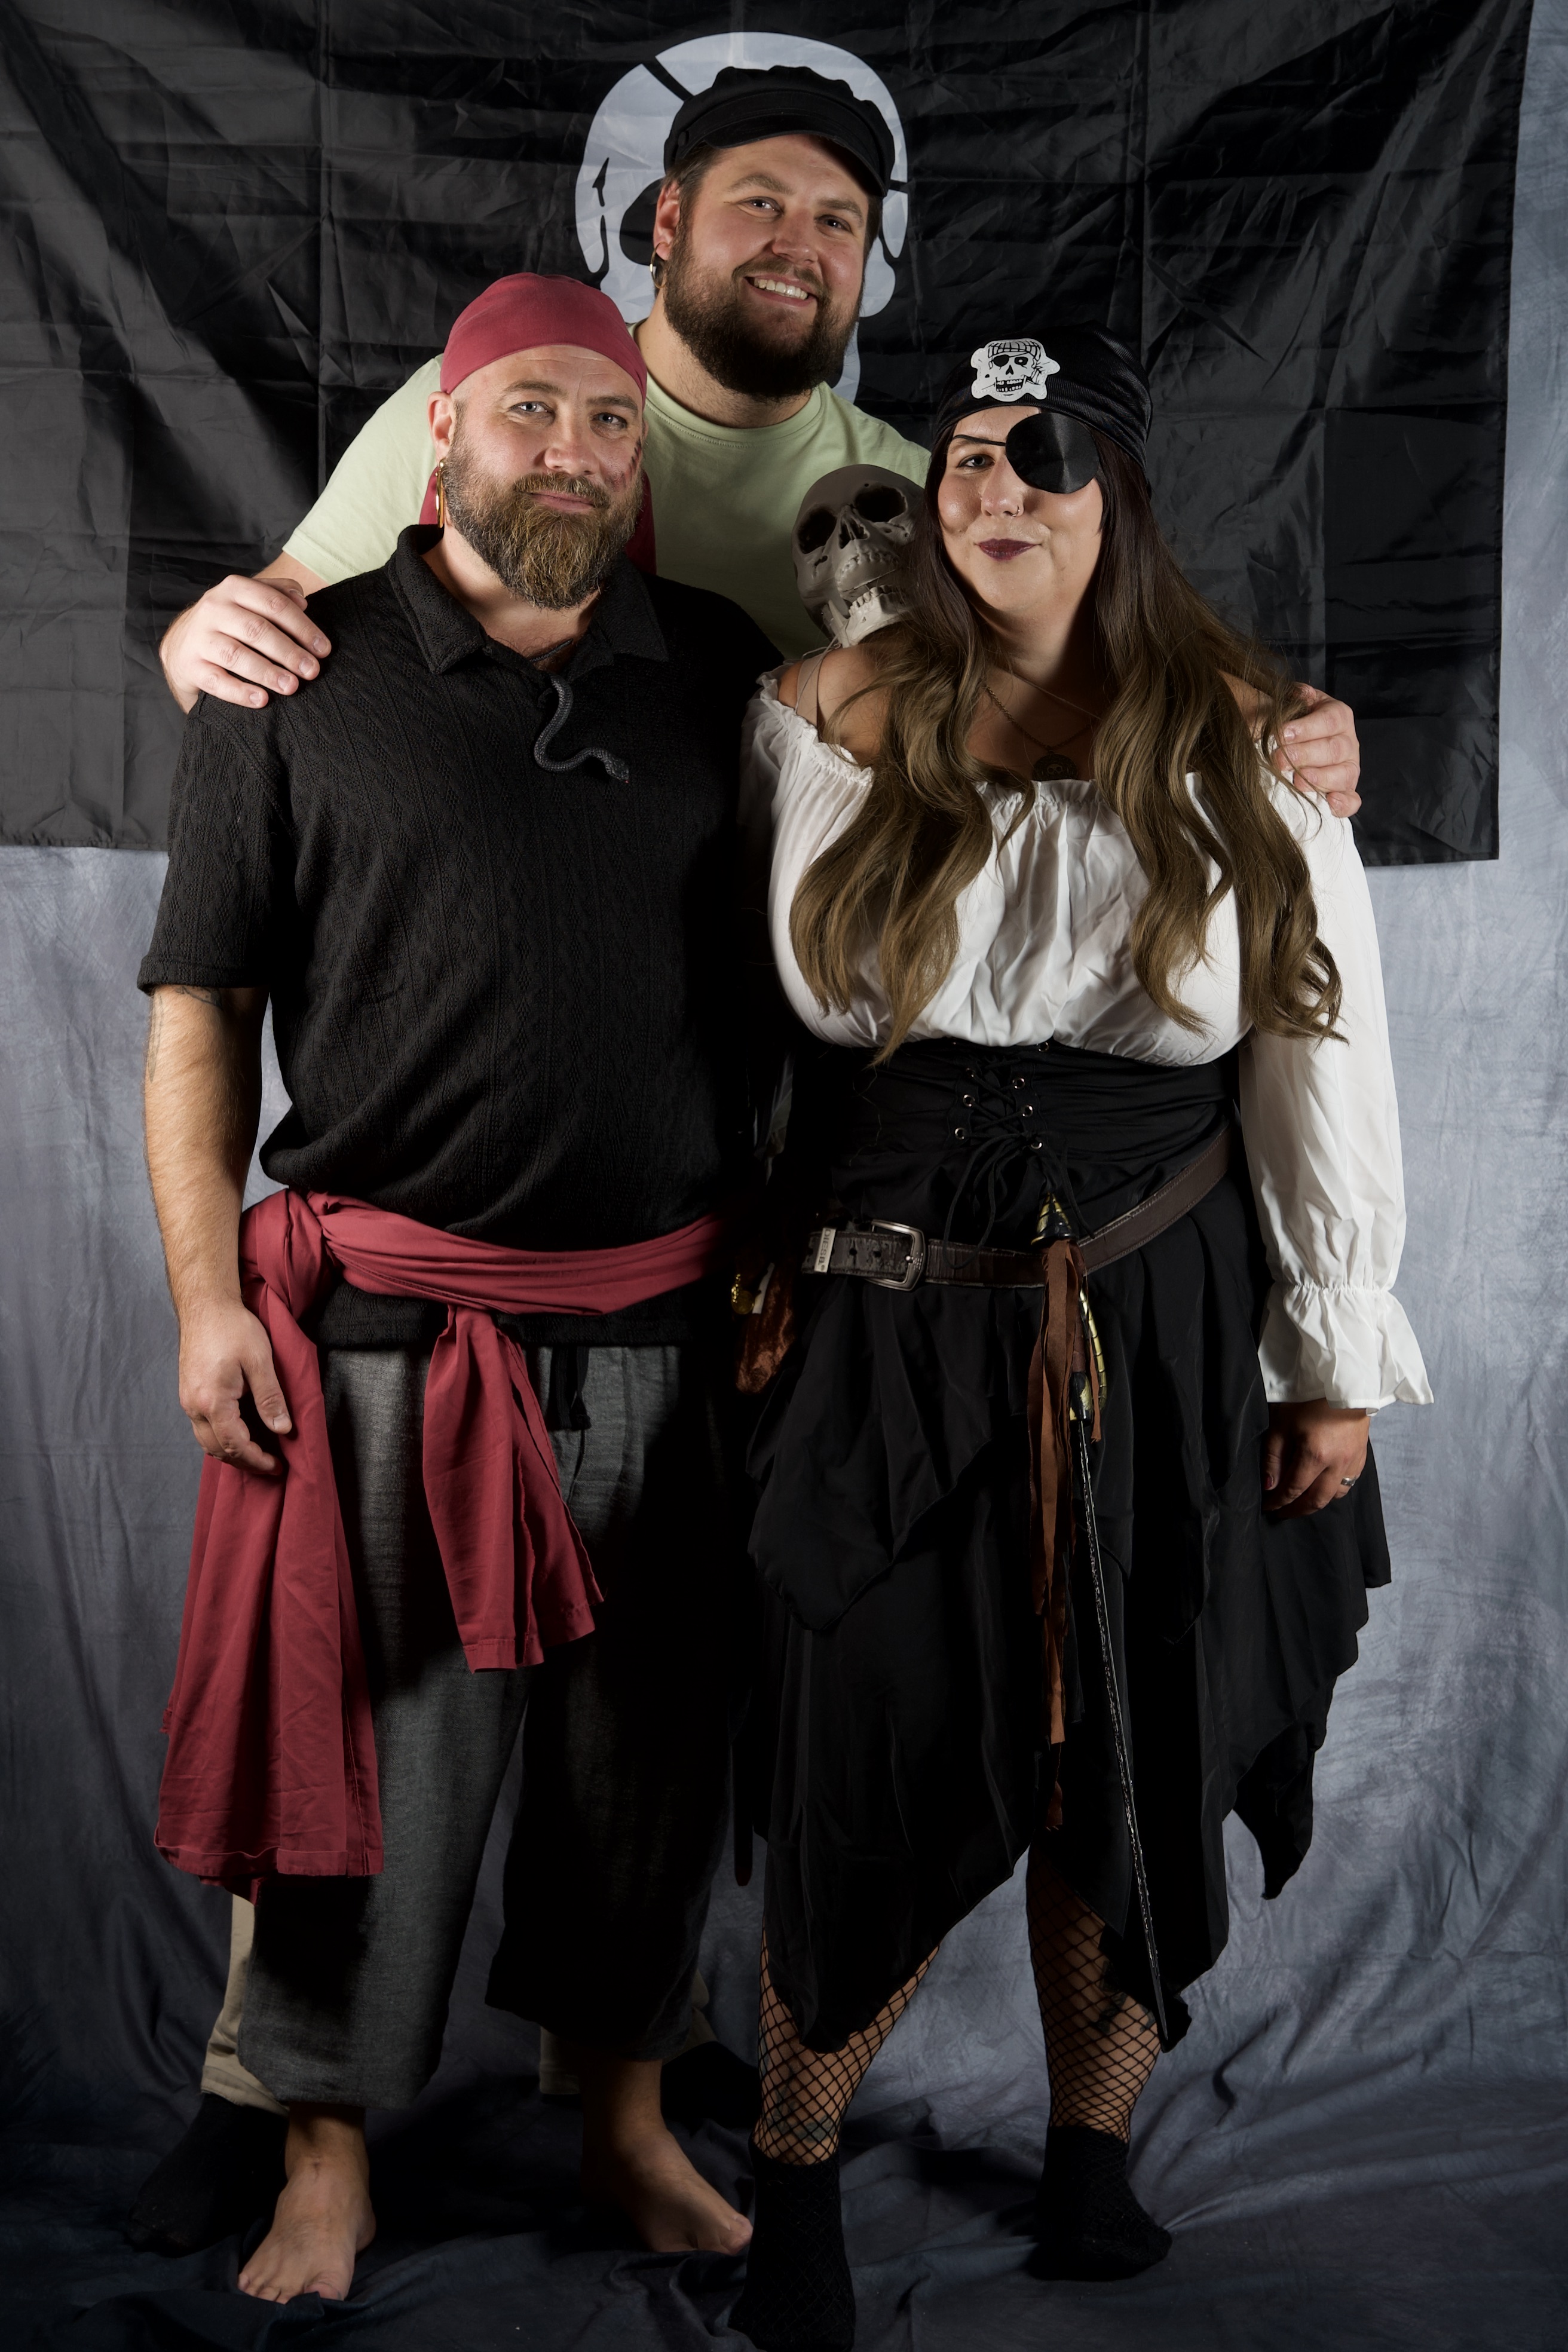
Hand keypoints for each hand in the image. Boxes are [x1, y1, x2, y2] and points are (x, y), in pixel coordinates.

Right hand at [160, 572, 330, 713]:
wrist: (182, 644)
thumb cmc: (230, 622)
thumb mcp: (251, 600)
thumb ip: (277, 594)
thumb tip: (302, 600)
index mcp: (234, 588)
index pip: (274, 604)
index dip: (303, 627)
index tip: (324, 650)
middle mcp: (214, 609)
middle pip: (256, 629)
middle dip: (288, 652)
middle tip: (312, 671)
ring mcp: (199, 637)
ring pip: (236, 655)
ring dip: (267, 672)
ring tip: (291, 687)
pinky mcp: (190, 665)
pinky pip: (216, 680)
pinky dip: (239, 692)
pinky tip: (262, 700)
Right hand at [178, 1300, 292, 1475]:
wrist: (205, 1306)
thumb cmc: (233, 1328)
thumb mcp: (260, 1361)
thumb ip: (270, 1398)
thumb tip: (282, 1429)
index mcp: (213, 1401)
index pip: (235, 1445)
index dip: (256, 1460)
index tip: (276, 1466)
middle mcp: (194, 1406)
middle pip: (218, 1449)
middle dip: (245, 1462)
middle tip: (271, 1464)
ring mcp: (187, 1401)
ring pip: (207, 1441)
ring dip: (231, 1452)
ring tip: (257, 1453)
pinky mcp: (188, 1394)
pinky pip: (202, 1427)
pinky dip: (221, 1438)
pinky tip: (240, 1433)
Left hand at [1262, 1400, 1368, 1517]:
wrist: (1341, 1378)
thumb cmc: (1307, 1397)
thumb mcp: (1281, 1424)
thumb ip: (1273, 1458)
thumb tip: (1270, 1486)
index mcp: (1315, 1454)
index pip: (1294, 1490)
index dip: (1278, 1502)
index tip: (1268, 1507)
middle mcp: (1337, 1462)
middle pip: (1316, 1500)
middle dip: (1296, 1510)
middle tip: (1282, 1512)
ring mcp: (1352, 1460)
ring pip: (1335, 1494)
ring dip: (1317, 1502)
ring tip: (1301, 1501)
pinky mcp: (1361, 1454)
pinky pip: (1349, 1482)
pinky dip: (1334, 1490)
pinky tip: (1323, 1487)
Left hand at [1269, 685, 1360, 817]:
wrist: (1297, 738)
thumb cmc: (1294, 720)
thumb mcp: (1294, 702)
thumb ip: (1296, 696)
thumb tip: (1300, 693)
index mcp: (1338, 716)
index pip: (1329, 721)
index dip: (1306, 729)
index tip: (1282, 734)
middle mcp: (1348, 741)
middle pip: (1334, 749)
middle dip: (1305, 755)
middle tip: (1279, 759)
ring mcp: (1349, 767)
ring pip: (1344, 774)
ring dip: (1320, 779)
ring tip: (1298, 780)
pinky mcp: (1346, 789)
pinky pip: (1352, 800)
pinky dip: (1345, 804)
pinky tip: (1331, 803)